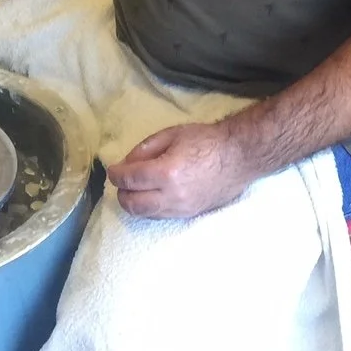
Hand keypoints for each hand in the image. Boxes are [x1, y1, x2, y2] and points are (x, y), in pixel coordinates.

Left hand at [107, 123, 255, 218]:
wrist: (238, 157)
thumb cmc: (205, 140)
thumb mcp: (171, 134)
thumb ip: (145, 149)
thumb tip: (126, 164)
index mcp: (167, 172)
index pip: (130, 179)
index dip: (116, 174)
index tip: (112, 169)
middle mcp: (172, 196)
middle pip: (133, 204)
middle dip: (121, 193)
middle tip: (121, 181)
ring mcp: (181, 209)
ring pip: (145, 214)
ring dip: (134, 203)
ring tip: (134, 189)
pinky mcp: (189, 215)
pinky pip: (160, 216)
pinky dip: (149, 208)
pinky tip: (151, 195)